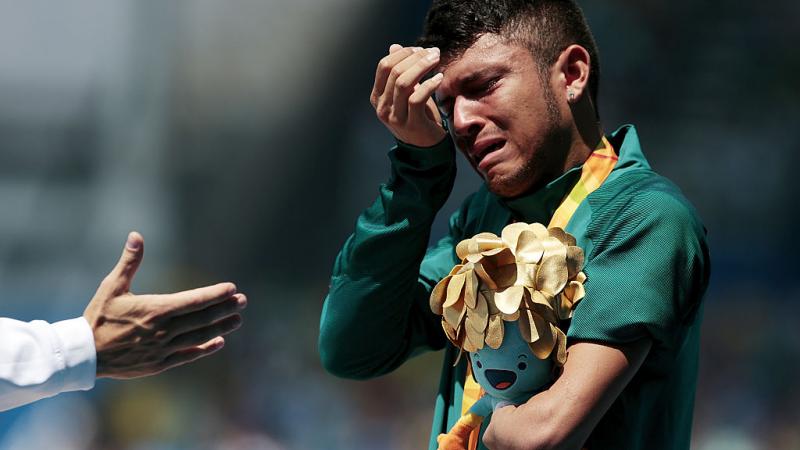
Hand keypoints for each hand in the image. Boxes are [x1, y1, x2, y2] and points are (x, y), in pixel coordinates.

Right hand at [83, 231, 246, 378]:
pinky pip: (188, 355)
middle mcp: (164, 329)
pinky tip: (219, 342)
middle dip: (225, 308)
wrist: (85, 355)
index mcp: (156, 309)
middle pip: (202, 318)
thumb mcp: (112, 287)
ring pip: (199, 336)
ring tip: (238, 320)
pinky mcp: (160, 363)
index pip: (194, 300)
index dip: (215, 294)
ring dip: (221, 328)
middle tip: (243, 301)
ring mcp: (163, 348)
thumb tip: (136, 235)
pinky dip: (205, 348)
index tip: (232, 288)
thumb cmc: (98, 317)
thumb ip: (129, 262)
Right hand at [370, 43, 445, 146]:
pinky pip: (417, 99)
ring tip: (436, 59)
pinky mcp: (411, 124)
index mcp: (377, 96)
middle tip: (432, 52)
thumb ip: (400, 71)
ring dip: (422, 67)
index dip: (403, 53)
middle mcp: (382, 107)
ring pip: (403, 83)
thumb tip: (395, 46)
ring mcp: (395, 117)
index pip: (384, 66)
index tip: (420, 49)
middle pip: (394, 72)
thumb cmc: (419, 115)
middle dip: (415, 58)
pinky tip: (439, 78)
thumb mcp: (408, 92)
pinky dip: (429, 85)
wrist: (427, 147)